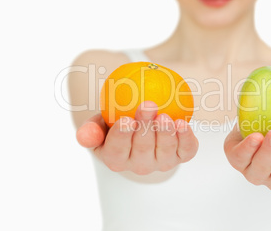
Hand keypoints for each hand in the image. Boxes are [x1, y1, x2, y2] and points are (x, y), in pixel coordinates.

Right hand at [76, 101, 198, 174]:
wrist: (142, 127)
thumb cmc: (115, 123)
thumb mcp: (99, 124)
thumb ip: (91, 130)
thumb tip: (84, 136)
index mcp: (116, 159)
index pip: (116, 150)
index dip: (121, 137)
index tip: (125, 119)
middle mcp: (139, 165)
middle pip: (142, 149)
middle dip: (145, 128)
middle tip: (148, 106)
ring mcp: (161, 162)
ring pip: (165, 151)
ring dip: (166, 134)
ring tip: (165, 116)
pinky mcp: (180, 156)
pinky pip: (186, 150)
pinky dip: (186, 138)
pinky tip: (183, 123)